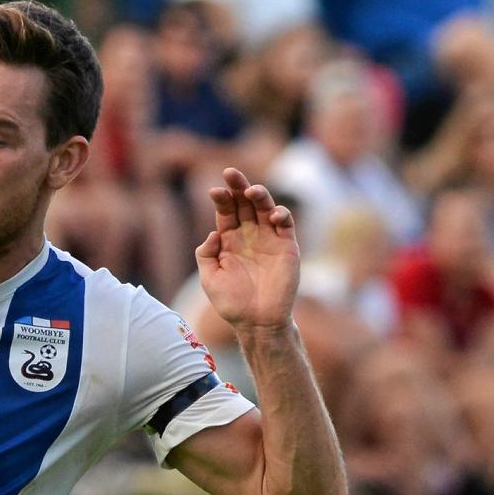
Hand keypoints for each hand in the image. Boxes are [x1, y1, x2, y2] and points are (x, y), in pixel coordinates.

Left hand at [196, 168, 300, 335]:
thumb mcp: (210, 278)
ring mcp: (269, 238)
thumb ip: (206, 254)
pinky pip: (286, 224)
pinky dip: (281, 215)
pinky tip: (272, 215)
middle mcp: (249, 235)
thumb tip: (212, 233)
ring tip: (251, 191)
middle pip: (245, 204)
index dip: (221, 199)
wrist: (256, 322)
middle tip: (231, 172)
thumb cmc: (231, 302)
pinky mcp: (287, 246)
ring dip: (260, 195)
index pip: (226, 211)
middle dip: (238, 187)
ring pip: (266, 208)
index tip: (215, 191)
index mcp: (229, 240)